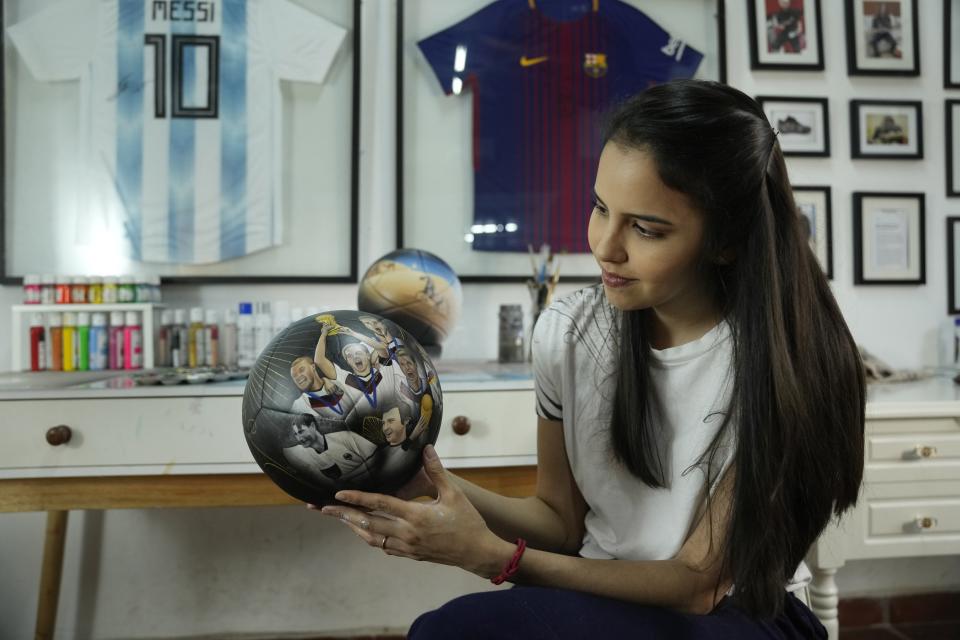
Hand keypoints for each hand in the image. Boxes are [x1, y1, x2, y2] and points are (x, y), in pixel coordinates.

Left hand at [313, 445, 511, 577]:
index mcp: (416, 516)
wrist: (476, 552)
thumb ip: (437, 471)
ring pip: (371, 538)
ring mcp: (406, 546)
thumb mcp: (453, 493)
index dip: (357, 498)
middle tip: (322, 508)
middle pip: (367, 523)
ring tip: (338, 518)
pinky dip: (369, 538)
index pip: (380, 504)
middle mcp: (406, 533)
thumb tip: (426, 448)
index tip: (338, 493)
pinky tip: (364, 531)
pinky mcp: (410, 554)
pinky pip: (383, 546)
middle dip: (342, 515)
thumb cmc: (467, 521)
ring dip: (353, 527)